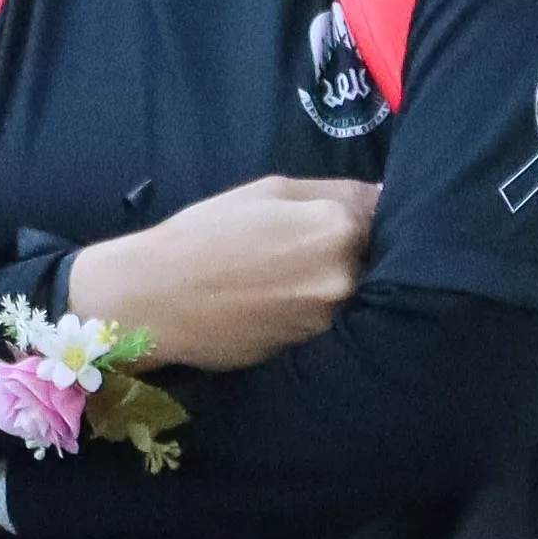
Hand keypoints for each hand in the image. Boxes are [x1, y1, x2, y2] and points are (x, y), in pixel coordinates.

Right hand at [64, 175, 379, 372]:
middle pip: (369, 254)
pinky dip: (308, 307)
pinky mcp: (309, 348)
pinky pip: (324, 318)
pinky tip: (272, 300)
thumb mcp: (267, 190)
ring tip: (279, 275)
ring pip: (346, 289)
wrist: (156, 299)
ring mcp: (328, 319)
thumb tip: (379, 200)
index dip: (359, 208)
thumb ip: (330, 193)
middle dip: (346, 246)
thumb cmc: (205, 233)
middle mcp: (343, 277)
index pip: (381, 210)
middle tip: (298, 244)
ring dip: (327, 279)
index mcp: (337, 228)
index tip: (340, 210)